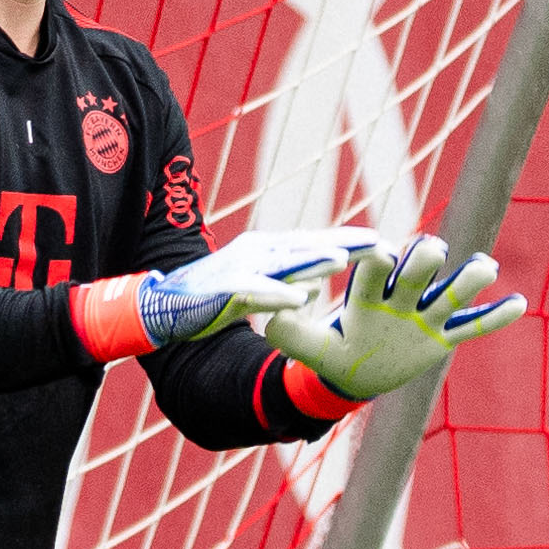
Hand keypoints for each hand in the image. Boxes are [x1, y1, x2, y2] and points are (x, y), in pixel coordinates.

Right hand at [122, 222, 366, 348]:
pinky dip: (278, 295)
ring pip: (285, 263)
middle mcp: (257, 252)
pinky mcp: (224, 290)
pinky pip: (255, 292)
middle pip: (309, 246)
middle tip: (382, 246)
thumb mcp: (258, 289)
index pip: (315, 243)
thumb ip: (286, 285)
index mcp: (268, 250)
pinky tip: (300, 299)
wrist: (163, 305)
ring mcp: (240, 268)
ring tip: (345, 260)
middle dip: (345, 245)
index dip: (349, 242)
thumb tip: (313, 290)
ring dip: (315, 261)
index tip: (385, 244)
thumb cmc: (213, 298)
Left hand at [263, 229, 524, 401]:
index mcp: (368, 294)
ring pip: (451, 293)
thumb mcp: (308, 348)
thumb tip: (270, 317)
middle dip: (424, 260)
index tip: (382, 256)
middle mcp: (400, 297)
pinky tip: (518, 304)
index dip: (378, 261)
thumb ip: (290, 333)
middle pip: (417, 271)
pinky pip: (472, 326)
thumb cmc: (331, 351)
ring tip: (484, 267)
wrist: (352, 372)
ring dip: (468, 279)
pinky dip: (494, 317)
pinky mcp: (441, 337)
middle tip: (431, 250)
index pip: (375, 270)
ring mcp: (424, 316)